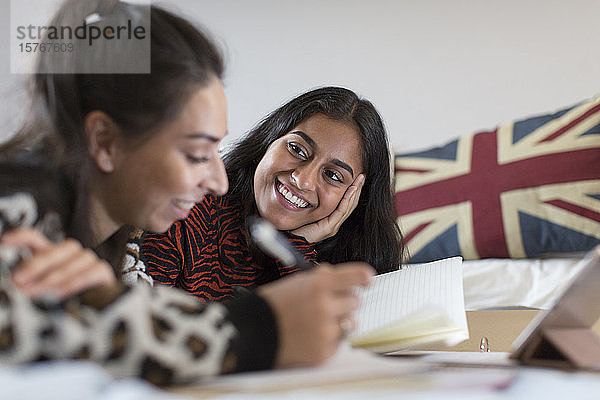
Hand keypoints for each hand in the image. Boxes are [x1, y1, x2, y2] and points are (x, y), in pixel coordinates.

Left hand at [2, 228, 116, 298]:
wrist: (90, 320)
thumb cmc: (61, 306)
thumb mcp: (39, 295)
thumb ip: (27, 287)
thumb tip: (12, 285)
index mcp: (49, 256)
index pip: (34, 238)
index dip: (20, 237)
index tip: (4, 242)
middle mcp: (70, 255)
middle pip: (59, 248)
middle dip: (37, 264)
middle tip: (20, 280)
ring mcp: (88, 262)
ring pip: (77, 258)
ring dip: (55, 276)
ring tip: (39, 292)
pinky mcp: (103, 272)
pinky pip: (93, 270)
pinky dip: (76, 281)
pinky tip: (62, 293)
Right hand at [258, 262, 373, 367]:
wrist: (251, 332)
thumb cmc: (272, 305)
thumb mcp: (296, 281)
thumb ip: (320, 278)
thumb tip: (339, 276)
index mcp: (318, 284)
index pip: (356, 276)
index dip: (364, 277)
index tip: (368, 280)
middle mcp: (324, 306)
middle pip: (355, 301)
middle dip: (344, 301)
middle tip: (327, 304)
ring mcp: (325, 330)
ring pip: (350, 323)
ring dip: (339, 321)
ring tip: (316, 322)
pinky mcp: (323, 351)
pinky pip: (339, 341)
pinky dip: (328, 339)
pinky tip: (311, 335)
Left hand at [291, 174, 364, 242]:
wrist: (293, 242)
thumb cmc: (298, 228)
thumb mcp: (310, 213)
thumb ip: (316, 205)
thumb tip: (315, 190)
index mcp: (332, 221)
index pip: (346, 204)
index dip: (353, 192)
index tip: (357, 179)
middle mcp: (336, 224)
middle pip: (351, 204)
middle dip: (358, 189)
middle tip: (363, 176)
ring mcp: (334, 226)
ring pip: (349, 206)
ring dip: (355, 191)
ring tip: (360, 180)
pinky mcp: (330, 227)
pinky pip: (341, 211)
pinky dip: (347, 199)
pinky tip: (351, 190)